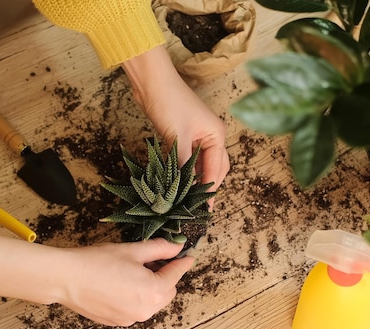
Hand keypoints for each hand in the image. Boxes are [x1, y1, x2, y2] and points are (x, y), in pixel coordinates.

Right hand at [0, 235, 193, 326]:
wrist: (66, 278)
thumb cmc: (97, 262)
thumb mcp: (133, 250)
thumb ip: (159, 248)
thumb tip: (177, 246)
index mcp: (153, 291)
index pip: (176, 275)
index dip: (182, 263)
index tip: (187, 256)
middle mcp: (145, 310)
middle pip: (167, 292)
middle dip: (165, 275)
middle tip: (155, 259)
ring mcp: (130, 319)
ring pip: (152, 302)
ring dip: (151, 287)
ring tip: (137, 270)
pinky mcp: (117, 321)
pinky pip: (136, 309)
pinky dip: (136, 297)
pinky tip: (123, 283)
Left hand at [122, 45, 229, 205]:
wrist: (151, 80)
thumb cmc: (169, 103)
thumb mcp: (178, 137)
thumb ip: (183, 164)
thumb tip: (183, 188)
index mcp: (216, 134)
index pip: (218, 168)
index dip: (211, 189)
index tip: (206, 208)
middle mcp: (211, 135)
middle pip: (214, 167)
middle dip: (207, 186)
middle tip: (198, 206)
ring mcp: (197, 134)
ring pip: (199, 163)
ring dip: (194, 178)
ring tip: (187, 198)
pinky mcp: (182, 133)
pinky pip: (187, 157)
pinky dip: (183, 169)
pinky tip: (176, 181)